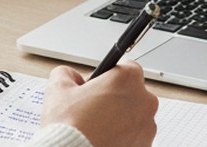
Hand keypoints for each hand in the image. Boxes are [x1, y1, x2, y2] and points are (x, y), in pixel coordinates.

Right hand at [40, 61, 157, 146]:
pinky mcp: (146, 145)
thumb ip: (67, 74)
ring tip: (96, 127)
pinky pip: (134, 135)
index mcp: (127, 80)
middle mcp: (144, 101)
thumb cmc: (71, 127)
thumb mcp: (58, 88)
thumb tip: (71, 77)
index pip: (125, 67)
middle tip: (93, 108)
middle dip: (114, 98)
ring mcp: (148, 127)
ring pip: (134, 115)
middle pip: (131, 92)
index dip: (108, 75)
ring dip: (119, 118)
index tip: (97, 85)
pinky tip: (103, 138)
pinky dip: (122, 136)